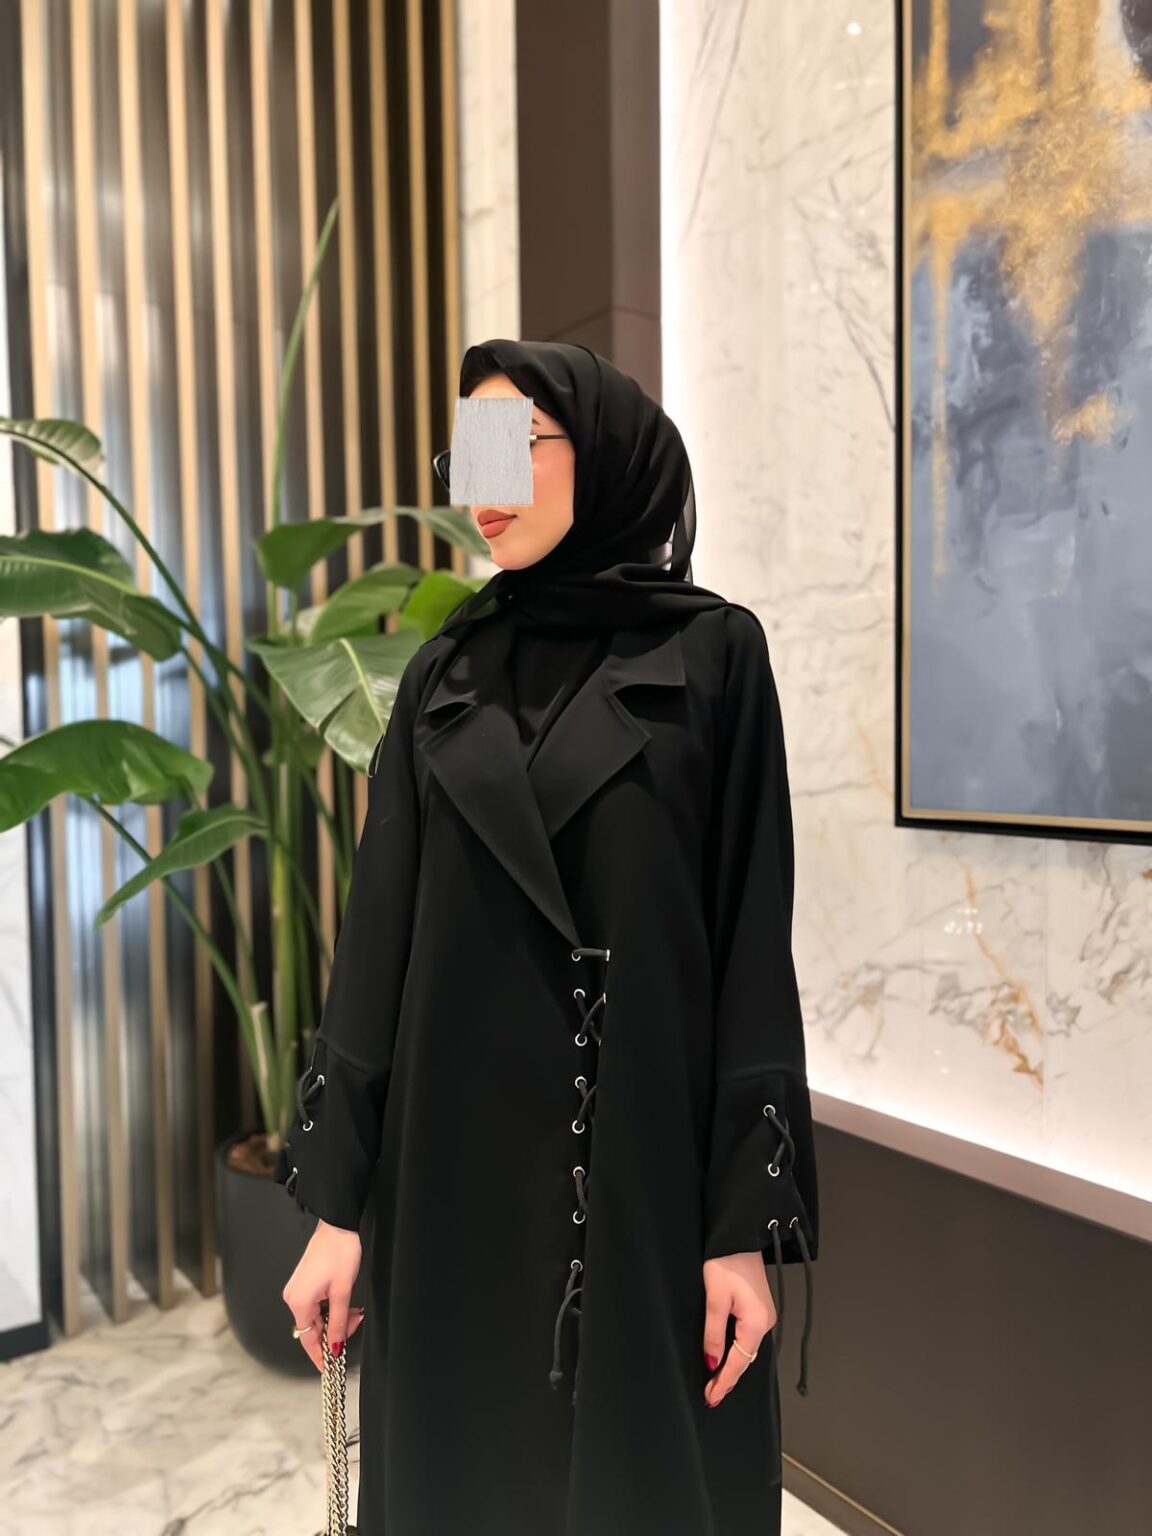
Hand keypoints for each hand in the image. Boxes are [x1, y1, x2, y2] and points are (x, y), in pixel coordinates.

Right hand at [282, 1218, 365, 1372]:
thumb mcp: (343, 1292)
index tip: (329, 1369)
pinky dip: (332, 1309)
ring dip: (336, 1319)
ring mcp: (298, 1289)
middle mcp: (293, 1297)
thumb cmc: (340, 1254)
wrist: (337, 1226)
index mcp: (299, 1302)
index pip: (307, 1339)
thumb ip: (339, 1323)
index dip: (319, 1356)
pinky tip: (347, 1305)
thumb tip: (335, 1347)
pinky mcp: (304, 1283)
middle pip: (313, 1328)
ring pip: (317, 1316)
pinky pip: (317, 1305)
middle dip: (334, 1332)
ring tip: (356, 1312)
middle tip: (356, 1324)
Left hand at [702, 1251, 776, 1406]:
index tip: (710, 1397)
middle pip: (745, 1359)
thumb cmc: (726, 1263)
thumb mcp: (714, 1299)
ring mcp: (765, 1316)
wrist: (740, 1236)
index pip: (738, 1362)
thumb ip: (713, 1334)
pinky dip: (737, 1352)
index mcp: (757, 1323)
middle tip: (711, 1396)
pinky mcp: (759, 1309)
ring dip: (732, 1367)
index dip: (723, 1381)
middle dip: (728, 1379)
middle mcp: (766, 1322)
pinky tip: (727, 1359)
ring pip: (747, 1350)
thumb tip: (712, 1363)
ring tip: (716, 1384)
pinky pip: (748, 1338)